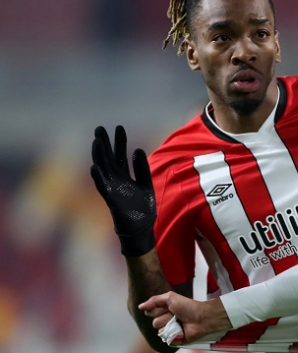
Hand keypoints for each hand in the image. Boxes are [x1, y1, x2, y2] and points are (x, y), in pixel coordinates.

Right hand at [90, 125, 155, 256]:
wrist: (142, 229)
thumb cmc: (142, 208)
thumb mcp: (146, 183)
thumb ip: (142, 168)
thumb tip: (137, 149)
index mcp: (125, 176)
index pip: (120, 155)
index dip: (119, 141)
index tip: (118, 127)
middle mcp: (116, 181)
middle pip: (108, 158)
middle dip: (105, 144)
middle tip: (100, 128)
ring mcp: (112, 189)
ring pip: (103, 169)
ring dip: (99, 156)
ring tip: (96, 142)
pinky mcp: (111, 200)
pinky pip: (103, 187)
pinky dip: (98, 178)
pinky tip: (94, 167)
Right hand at [139, 292, 231, 344]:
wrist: (200, 318)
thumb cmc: (188, 306)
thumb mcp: (170, 297)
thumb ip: (154, 300)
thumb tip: (140, 306)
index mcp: (164, 310)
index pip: (150, 312)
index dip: (157, 310)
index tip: (166, 307)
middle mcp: (165, 320)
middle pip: (154, 322)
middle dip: (164, 317)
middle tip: (175, 314)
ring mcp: (169, 330)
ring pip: (159, 330)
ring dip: (169, 325)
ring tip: (179, 322)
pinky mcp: (173, 339)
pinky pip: (166, 338)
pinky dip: (173, 334)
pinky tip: (180, 330)